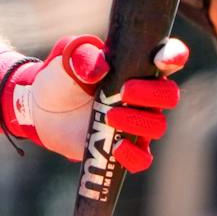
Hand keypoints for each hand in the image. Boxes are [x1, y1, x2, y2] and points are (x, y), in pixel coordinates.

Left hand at [6, 33, 189, 171]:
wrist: (42, 109)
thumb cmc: (62, 77)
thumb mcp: (67, 58)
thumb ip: (82, 56)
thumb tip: (99, 69)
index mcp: (137, 65)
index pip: (168, 57)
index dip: (174, 56)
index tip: (163, 58)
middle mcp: (145, 95)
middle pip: (169, 95)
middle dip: (152, 94)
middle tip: (124, 92)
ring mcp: (137, 123)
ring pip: (158, 126)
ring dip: (137, 122)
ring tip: (109, 116)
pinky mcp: (125, 148)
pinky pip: (142, 159)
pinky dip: (132, 155)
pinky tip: (116, 147)